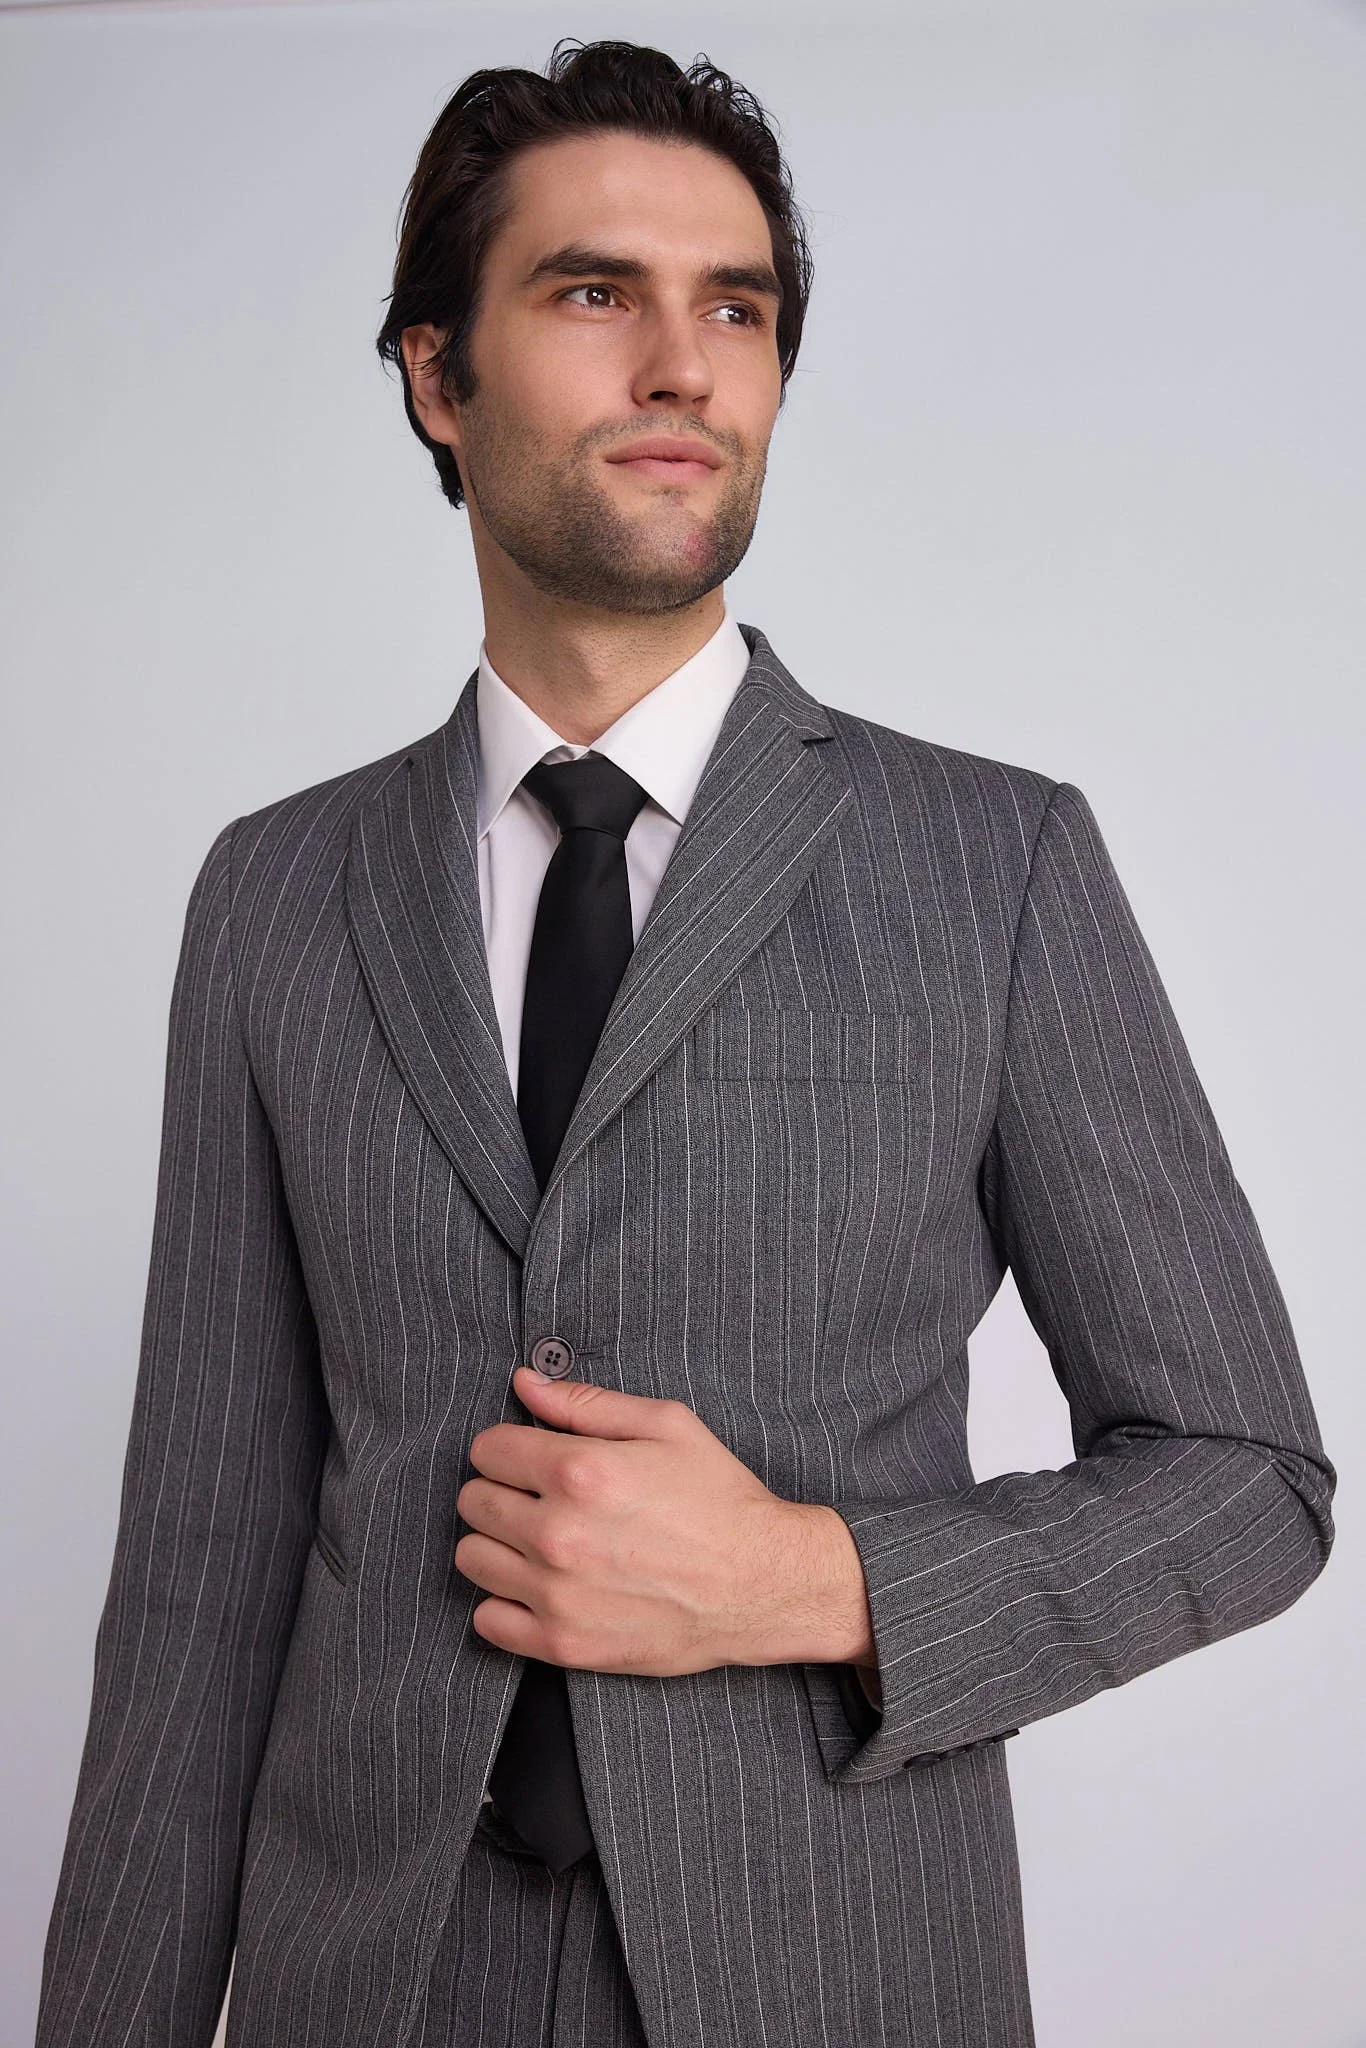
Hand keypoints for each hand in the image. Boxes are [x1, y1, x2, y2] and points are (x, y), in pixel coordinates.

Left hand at [454, 1367, 837, 1676]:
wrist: (763, 1584)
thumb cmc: (720, 1499)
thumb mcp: (667, 1426)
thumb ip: (587, 1402)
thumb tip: (525, 1383)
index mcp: (580, 1471)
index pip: (487, 1450)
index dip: (508, 1447)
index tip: (531, 1458)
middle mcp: (559, 1533)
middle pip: (473, 1502)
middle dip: (500, 1491)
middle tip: (538, 1498)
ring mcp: (558, 1594)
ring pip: (471, 1559)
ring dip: (497, 1545)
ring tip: (538, 1541)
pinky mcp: (564, 1643)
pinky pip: (488, 1621)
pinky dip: (504, 1603)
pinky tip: (539, 1587)